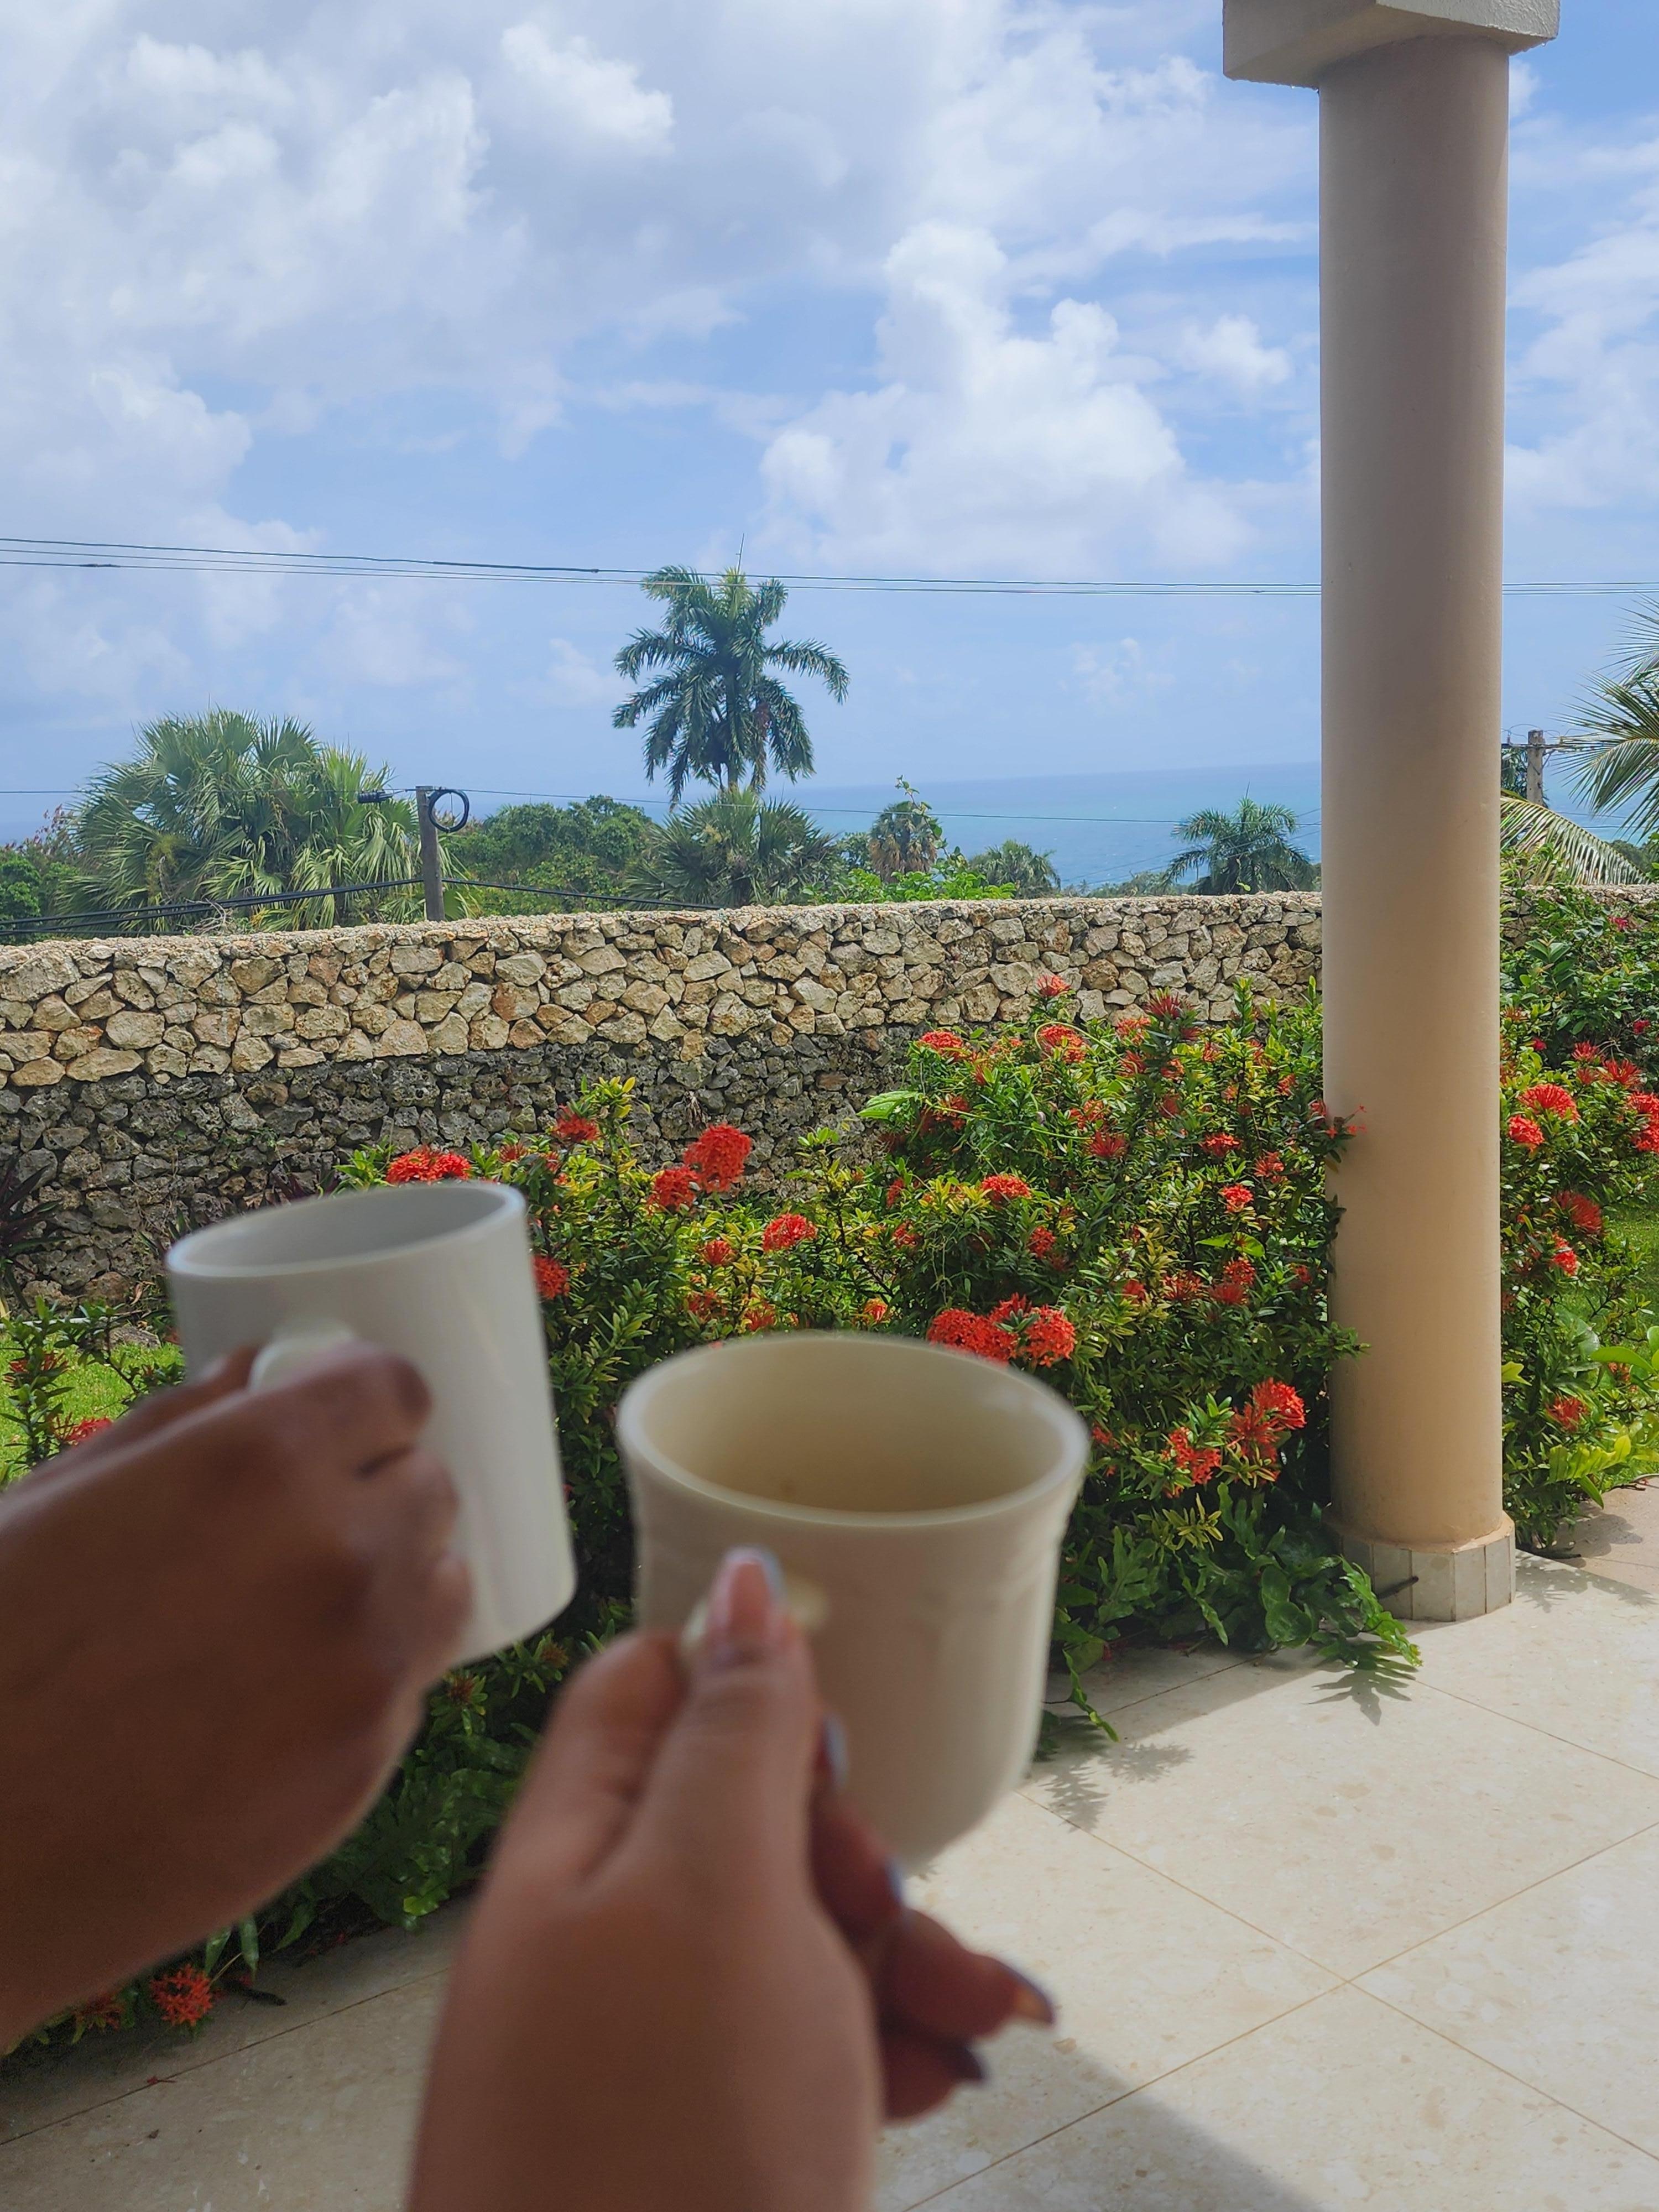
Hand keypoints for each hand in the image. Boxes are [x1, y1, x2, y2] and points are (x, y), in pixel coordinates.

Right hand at [0, 1345, 468, 2042]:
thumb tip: (253, 1373)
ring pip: (443, 1585)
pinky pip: (411, 1685)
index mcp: (255, 1465)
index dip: (362, 1401)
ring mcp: (364, 1672)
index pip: (394, 1389)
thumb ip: (174, 1426)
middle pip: (430, 1485)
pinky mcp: (364, 1772)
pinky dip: (371, 1673)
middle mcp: (336, 1557)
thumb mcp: (48, 1507)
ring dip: (393, 1578)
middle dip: (376, 1488)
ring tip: (296, 1609)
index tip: (337, 1421)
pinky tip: (281, 1694)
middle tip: (300, 1522)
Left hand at [410, 1551, 1051, 2211]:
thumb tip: (740, 1579)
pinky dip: (888, 2037)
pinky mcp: (709, 2126)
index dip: (756, 1691)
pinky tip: (943, 2072)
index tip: (841, 1746)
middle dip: (857, 1852)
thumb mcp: (712, 1897)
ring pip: (798, 1929)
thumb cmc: (663, 2145)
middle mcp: (603, 1931)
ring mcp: (654, 2035)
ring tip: (977, 2018)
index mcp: (576, 1850)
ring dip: (902, 1953)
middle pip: (746, 1815)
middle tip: (900, 1913)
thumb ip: (732, 1734)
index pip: (655, 1690)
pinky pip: (809, 2032)